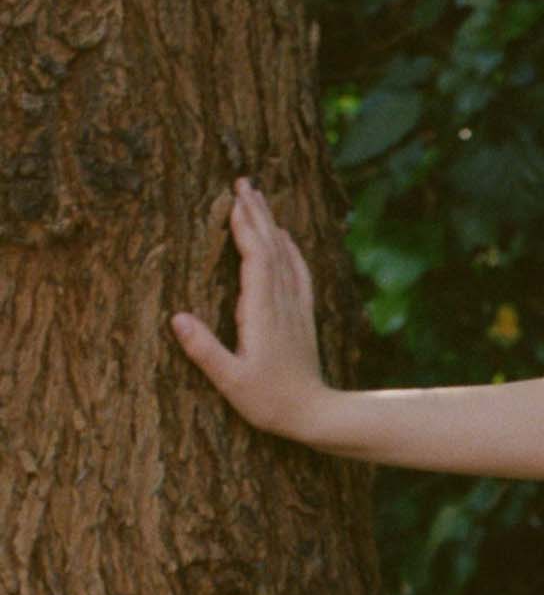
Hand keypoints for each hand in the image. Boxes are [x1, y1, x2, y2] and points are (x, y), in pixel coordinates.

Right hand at [171, 177, 329, 439]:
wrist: (316, 415)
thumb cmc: (270, 402)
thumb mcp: (231, 381)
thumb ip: (205, 351)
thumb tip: (177, 318)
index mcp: (262, 314)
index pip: (255, 260)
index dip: (245, 229)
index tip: (234, 200)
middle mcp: (281, 304)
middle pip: (271, 248)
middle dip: (256, 213)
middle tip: (243, 180)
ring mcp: (295, 308)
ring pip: (285, 256)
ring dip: (271, 224)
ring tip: (258, 196)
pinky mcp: (302, 317)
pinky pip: (298, 273)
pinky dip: (291, 250)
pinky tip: (286, 236)